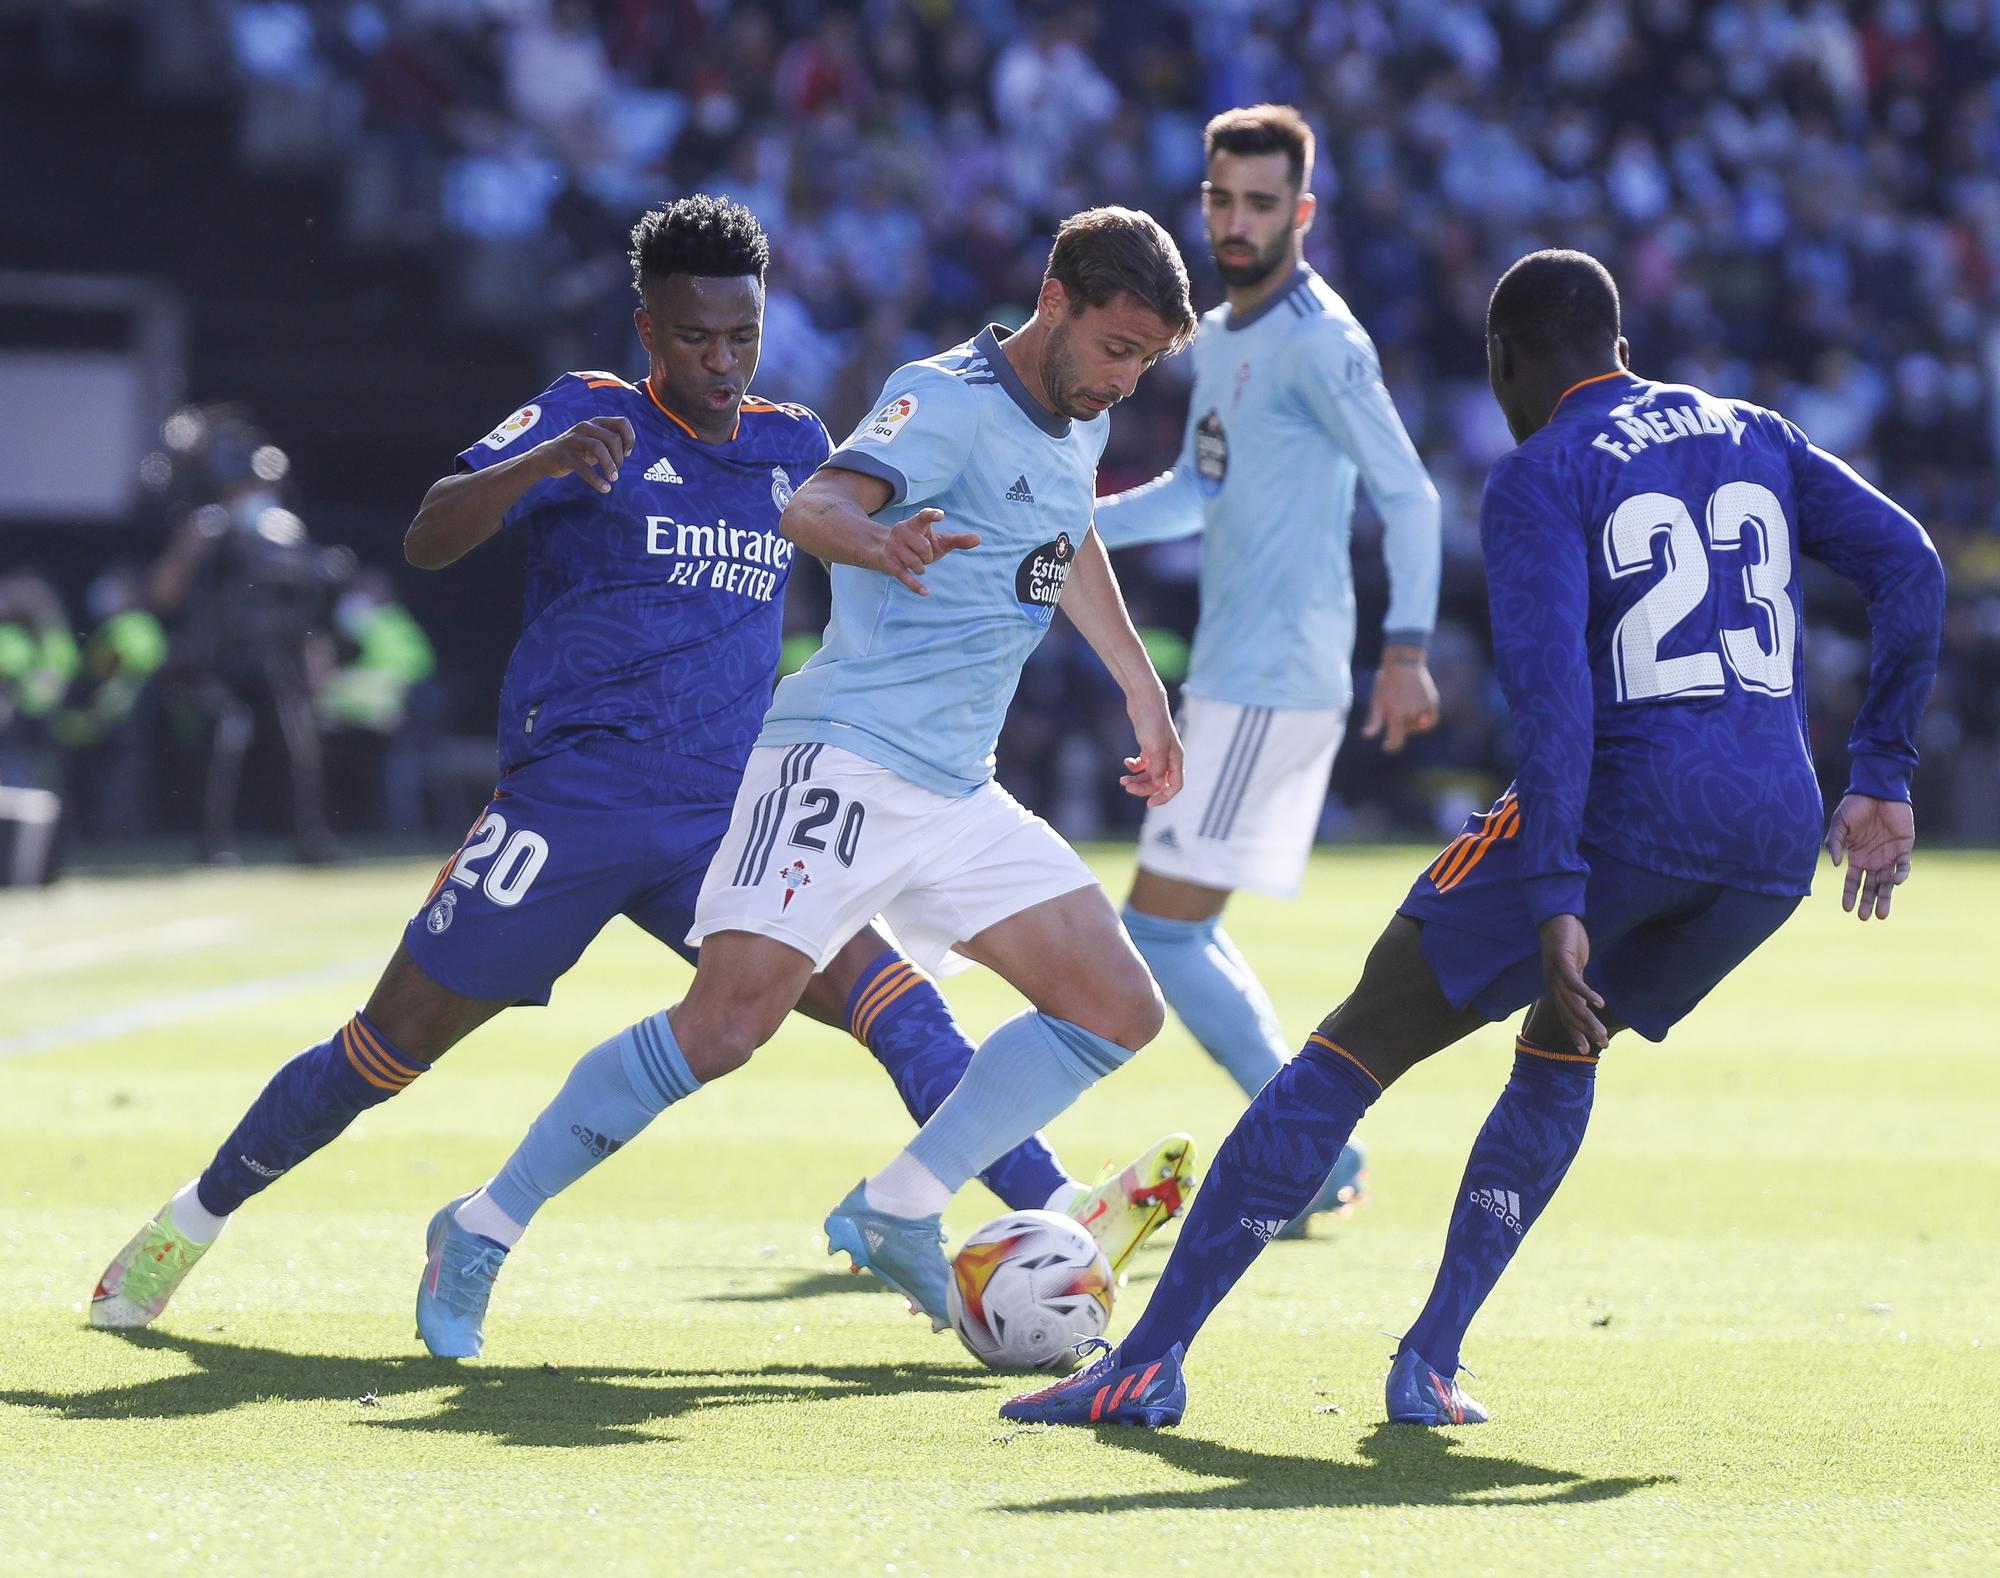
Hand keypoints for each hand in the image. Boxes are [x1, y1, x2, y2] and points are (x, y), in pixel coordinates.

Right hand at [532, 417, 634, 494]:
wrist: (546, 457)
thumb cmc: (577, 450)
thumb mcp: (595, 442)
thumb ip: (610, 443)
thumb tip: (628, 450)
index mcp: (596, 423)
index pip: (622, 422)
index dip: (629, 438)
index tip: (627, 453)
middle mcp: (585, 427)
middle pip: (612, 438)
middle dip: (619, 457)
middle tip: (617, 471)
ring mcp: (573, 440)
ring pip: (598, 447)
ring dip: (610, 465)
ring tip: (613, 479)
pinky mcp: (565, 455)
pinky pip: (584, 468)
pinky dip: (596, 480)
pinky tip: (605, 488)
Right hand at [875, 507, 980, 594]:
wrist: (881, 549)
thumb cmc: (916, 544)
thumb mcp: (937, 541)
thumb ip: (957, 540)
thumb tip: (979, 538)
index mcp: (916, 523)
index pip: (923, 515)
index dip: (931, 515)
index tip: (940, 516)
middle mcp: (903, 531)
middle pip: (923, 547)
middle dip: (928, 556)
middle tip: (923, 556)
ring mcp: (894, 547)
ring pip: (915, 563)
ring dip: (921, 568)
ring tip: (917, 565)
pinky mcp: (888, 562)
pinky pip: (904, 576)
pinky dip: (915, 585)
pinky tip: (925, 592)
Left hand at [1119, 687, 1182, 806]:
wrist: (1144, 701)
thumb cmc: (1152, 722)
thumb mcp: (1155, 747)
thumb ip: (1158, 767)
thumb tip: (1158, 784)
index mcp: (1176, 758)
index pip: (1175, 785)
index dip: (1164, 796)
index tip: (1150, 804)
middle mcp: (1169, 757)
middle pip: (1159, 782)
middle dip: (1144, 788)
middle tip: (1127, 787)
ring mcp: (1158, 752)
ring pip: (1150, 775)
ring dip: (1137, 780)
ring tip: (1122, 780)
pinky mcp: (1147, 746)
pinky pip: (1143, 765)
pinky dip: (1134, 767)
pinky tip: (1127, 762)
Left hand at [1360, 645, 1439, 753]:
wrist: (1404, 662)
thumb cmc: (1386, 682)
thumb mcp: (1377, 701)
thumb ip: (1374, 721)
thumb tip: (1366, 735)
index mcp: (1396, 716)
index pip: (1397, 742)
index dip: (1391, 746)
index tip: (1386, 745)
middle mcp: (1412, 715)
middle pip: (1406, 731)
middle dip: (1399, 725)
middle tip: (1393, 707)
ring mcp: (1424, 709)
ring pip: (1418, 726)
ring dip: (1412, 722)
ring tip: (1404, 704)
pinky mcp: (1433, 703)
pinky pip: (1431, 720)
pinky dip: (1425, 721)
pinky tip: (1418, 714)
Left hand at [1538, 913, 1606, 1054]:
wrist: (1557, 919)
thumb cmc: (1567, 944)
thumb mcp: (1576, 968)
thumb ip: (1578, 985)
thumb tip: (1587, 1001)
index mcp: (1558, 988)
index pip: (1566, 1016)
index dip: (1575, 1033)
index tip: (1585, 1050)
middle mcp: (1554, 985)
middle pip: (1569, 1015)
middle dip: (1585, 1032)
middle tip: (1603, 1044)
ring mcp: (1556, 974)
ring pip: (1573, 1003)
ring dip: (1588, 1019)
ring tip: (1601, 1032)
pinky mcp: (1562, 961)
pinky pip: (1574, 983)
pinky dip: (1587, 994)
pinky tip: (1600, 1003)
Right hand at [1823, 793, 1913, 921]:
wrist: (1877, 791)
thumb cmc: (1855, 806)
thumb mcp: (1839, 824)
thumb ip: (1834, 843)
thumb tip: (1837, 865)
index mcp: (1857, 856)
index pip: (1853, 881)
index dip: (1850, 894)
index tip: (1846, 909)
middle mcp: (1873, 859)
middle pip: (1871, 886)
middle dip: (1868, 902)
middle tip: (1865, 918)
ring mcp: (1889, 855)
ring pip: (1888, 882)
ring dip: (1885, 897)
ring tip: (1882, 914)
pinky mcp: (1904, 847)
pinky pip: (1903, 865)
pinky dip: (1900, 874)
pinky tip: (1895, 882)